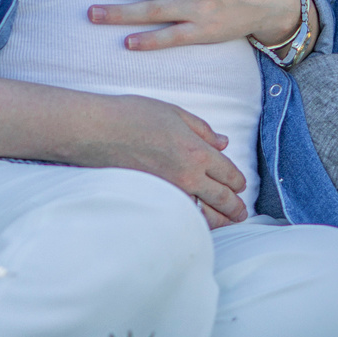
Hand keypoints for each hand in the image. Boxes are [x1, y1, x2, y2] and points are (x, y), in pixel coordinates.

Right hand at [69, 93, 251, 225]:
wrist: (96, 131)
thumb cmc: (132, 116)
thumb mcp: (174, 113)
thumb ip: (203, 130)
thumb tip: (223, 143)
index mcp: (197, 152)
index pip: (229, 174)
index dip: (238, 182)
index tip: (239, 185)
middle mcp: (188, 177)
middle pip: (222, 199)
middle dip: (235, 208)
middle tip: (241, 213)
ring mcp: (170, 193)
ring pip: (204, 215)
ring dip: (219, 220)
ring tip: (226, 223)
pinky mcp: (153, 201)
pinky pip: (181, 216)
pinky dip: (194, 221)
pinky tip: (197, 222)